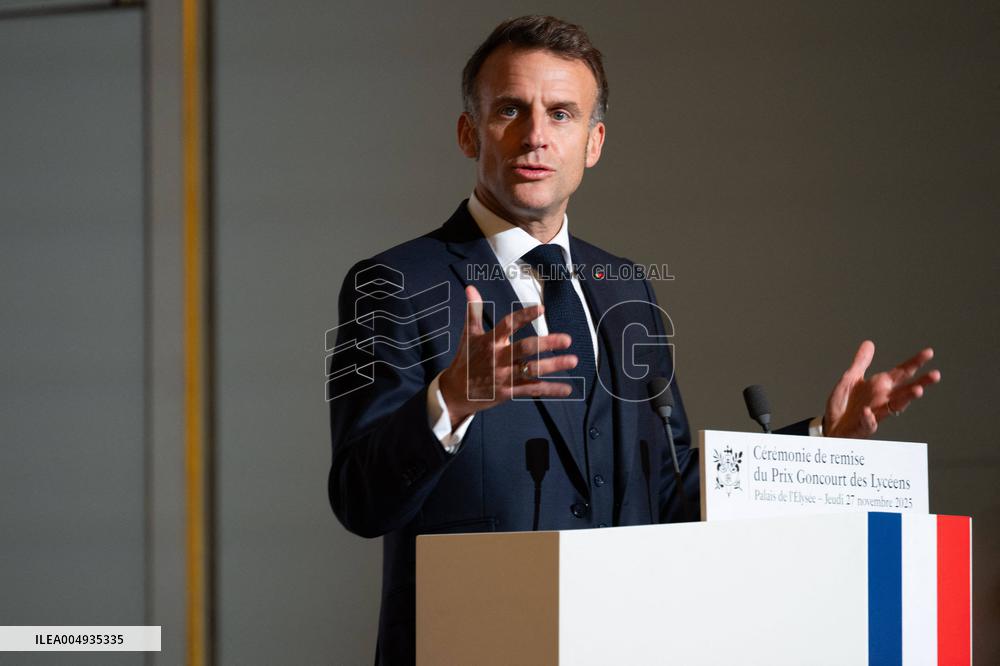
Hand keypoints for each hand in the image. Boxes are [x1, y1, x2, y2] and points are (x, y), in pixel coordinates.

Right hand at [438, 286, 577, 428]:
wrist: (455, 392)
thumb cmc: (465, 360)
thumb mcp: (468, 335)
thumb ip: (473, 311)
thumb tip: (470, 288)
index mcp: (490, 341)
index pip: (508, 324)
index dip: (524, 316)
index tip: (541, 308)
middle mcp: (498, 358)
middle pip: (525, 348)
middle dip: (546, 343)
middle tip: (567, 339)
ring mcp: (504, 376)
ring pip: (532, 370)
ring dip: (554, 366)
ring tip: (573, 360)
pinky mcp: (508, 392)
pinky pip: (532, 390)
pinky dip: (550, 390)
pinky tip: (567, 388)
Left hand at [823, 340, 940, 438]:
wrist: (830, 425)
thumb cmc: (843, 404)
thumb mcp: (850, 378)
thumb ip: (861, 362)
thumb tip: (869, 343)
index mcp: (880, 386)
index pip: (901, 372)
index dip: (914, 362)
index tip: (929, 352)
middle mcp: (882, 399)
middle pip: (905, 389)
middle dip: (921, 382)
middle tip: (935, 375)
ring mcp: (875, 413)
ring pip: (894, 406)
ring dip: (906, 398)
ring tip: (918, 390)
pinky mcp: (863, 426)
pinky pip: (868, 422)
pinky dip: (868, 417)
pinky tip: (867, 411)